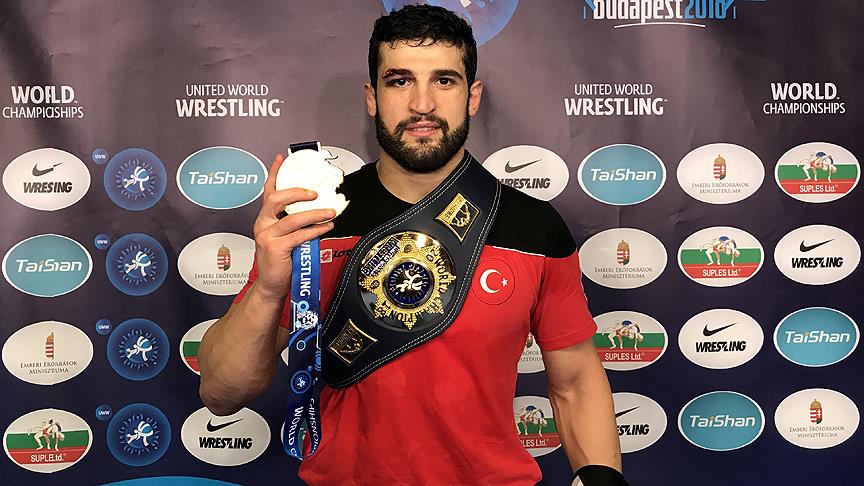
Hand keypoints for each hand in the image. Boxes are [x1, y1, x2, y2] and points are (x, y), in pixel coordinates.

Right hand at [252, 154, 334, 300]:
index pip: (268, 191)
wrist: (272, 285)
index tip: (281, 158)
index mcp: (265, 218)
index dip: (274, 174)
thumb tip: (318, 209)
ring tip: (330, 212)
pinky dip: (315, 230)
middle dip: (296, 192)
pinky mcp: (276, 248)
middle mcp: (263, 224)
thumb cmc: (281, 261)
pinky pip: (299, 235)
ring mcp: (268, 236)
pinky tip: (326, 228)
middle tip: (315, 192)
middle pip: (276, 199)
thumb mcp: (286, 237)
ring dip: (314, 213)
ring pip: (292, 218)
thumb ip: (295, 222)